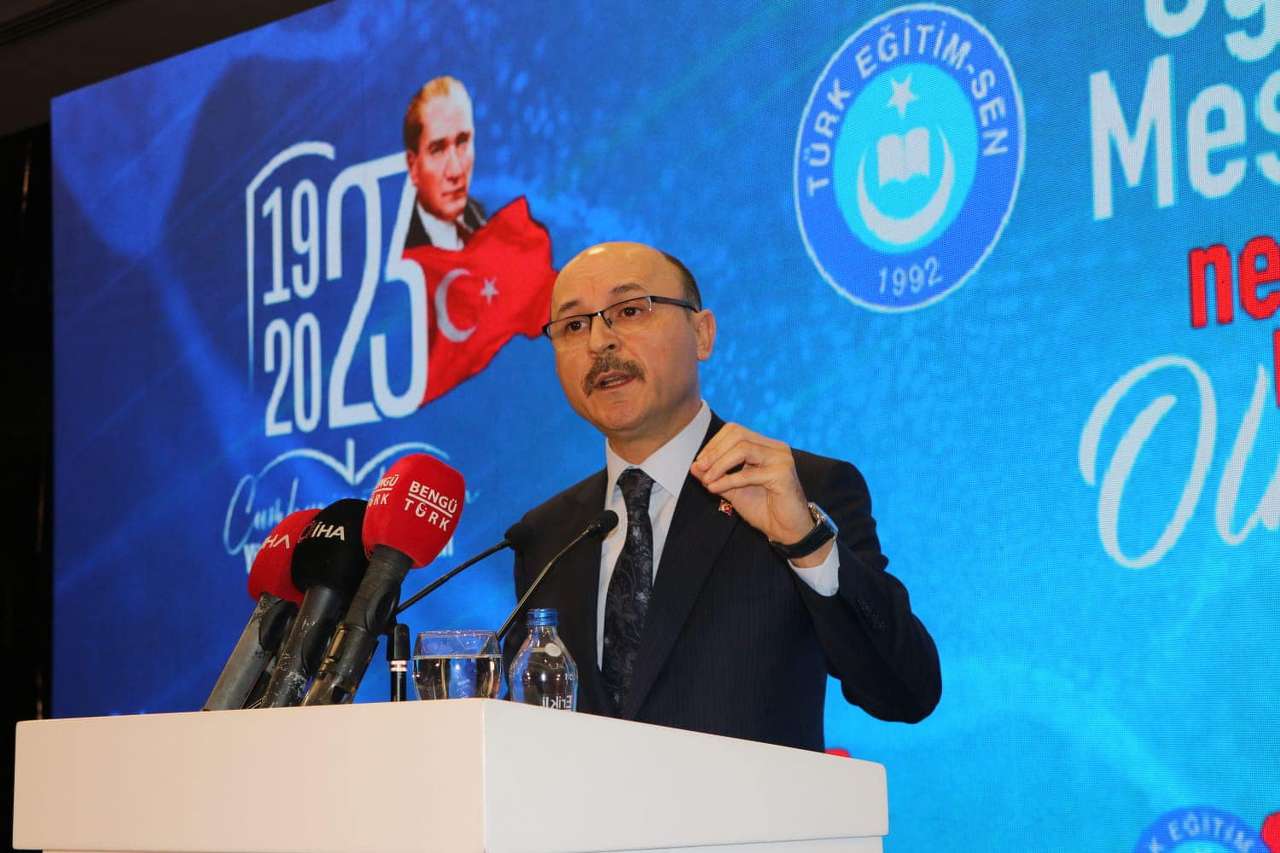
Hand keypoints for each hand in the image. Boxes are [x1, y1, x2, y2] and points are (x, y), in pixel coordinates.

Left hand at [690, 423, 821, 558]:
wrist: (787, 531)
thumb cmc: (763, 509)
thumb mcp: (733, 490)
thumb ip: (716, 476)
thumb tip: (694, 466)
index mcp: (765, 446)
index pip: (735, 431)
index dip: (714, 444)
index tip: (699, 463)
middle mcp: (775, 448)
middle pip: (738, 434)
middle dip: (714, 451)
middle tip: (700, 468)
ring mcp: (781, 459)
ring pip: (743, 449)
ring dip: (719, 465)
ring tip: (707, 480)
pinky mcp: (782, 474)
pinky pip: (748, 474)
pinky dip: (727, 480)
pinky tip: (714, 489)